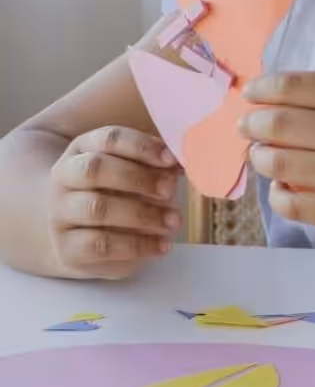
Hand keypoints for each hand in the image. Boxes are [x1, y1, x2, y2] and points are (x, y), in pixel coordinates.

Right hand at [46, 127, 179, 277]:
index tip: (171, 159)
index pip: (108, 139)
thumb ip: (156, 166)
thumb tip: (182, 164)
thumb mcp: (135, 174)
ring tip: (173, 221)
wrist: (78, 235)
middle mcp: (64, 178)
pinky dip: (136, 245)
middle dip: (138, 178)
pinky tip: (162, 245)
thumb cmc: (117, 195)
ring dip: (142, 214)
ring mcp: (60, 213)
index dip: (141, 147)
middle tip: (170, 190)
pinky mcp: (67, 248)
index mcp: (83, 150)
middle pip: (94, 169)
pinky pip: (99, 245)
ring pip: (96, 208)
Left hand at [239, 73, 314, 230]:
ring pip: (277, 163)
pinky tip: (282, 186)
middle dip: (252, 125)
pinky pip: (291, 203)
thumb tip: (267, 102)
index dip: (260, 90)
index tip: (250, 95)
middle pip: (276, 124)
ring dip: (260, 158)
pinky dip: (276, 194)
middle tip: (248, 128)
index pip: (291, 87)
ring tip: (265, 157)